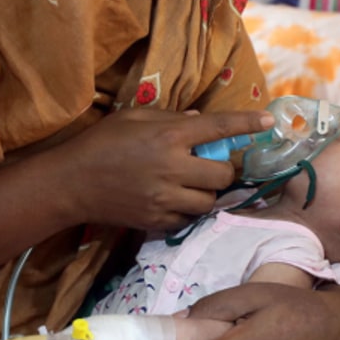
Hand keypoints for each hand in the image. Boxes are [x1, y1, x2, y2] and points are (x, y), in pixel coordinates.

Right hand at [49, 107, 272, 232]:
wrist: (71, 183)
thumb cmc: (103, 142)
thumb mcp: (135, 118)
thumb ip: (172, 118)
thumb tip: (202, 120)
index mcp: (168, 137)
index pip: (219, 127)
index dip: (247, 125)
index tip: (268, 123)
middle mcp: (172, 168)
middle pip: (223, 175)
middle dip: (222, 170)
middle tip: (208, 164)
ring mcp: (165, 199)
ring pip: (210, 201)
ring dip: (207, 192)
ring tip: (189, 183)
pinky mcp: (157, 221)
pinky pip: (190, 218)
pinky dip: (189, 209)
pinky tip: (174, 198)